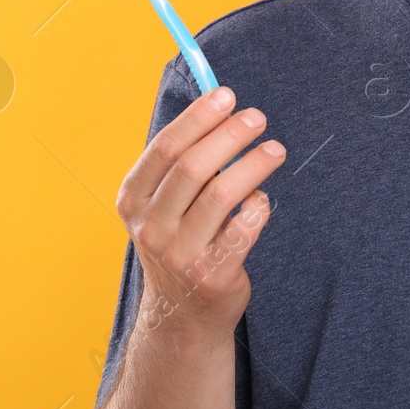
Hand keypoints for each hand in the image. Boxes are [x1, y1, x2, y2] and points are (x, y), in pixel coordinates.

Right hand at [114, 85, 286, 342]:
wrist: (182, 313)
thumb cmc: (180, 239)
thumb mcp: (163, 204)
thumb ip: (182, 161)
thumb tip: (219, 104)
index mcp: (133, 200)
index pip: (165, 149)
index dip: (198, 118)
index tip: (226, 95)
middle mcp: (151, 227)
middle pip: (194, 167)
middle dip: (230, 135)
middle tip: (257, 118)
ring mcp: (180, 253)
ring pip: (222, 193)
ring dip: (254, 163)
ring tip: (275, 149)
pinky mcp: (213, 273)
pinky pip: (245, 226)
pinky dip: (259, 204)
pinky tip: (262, 197)